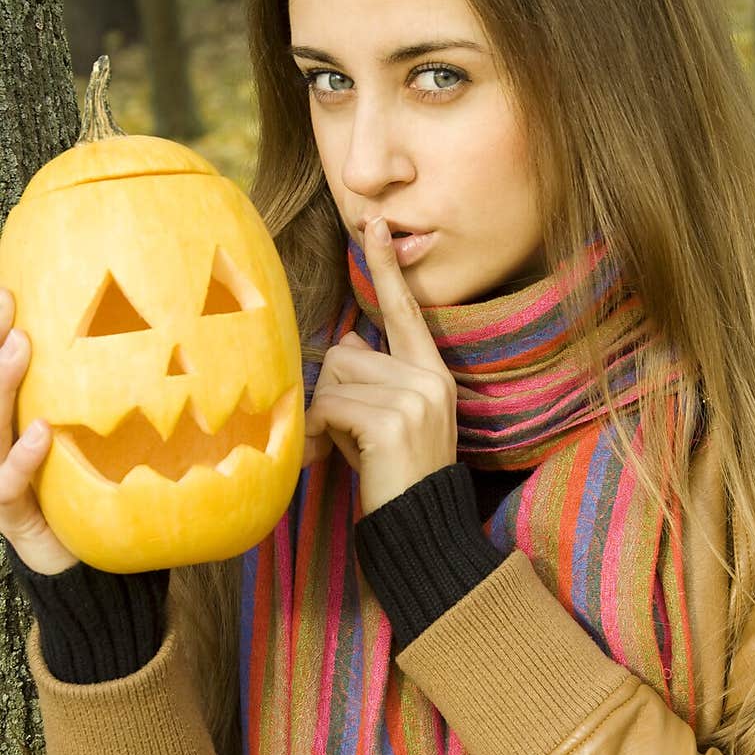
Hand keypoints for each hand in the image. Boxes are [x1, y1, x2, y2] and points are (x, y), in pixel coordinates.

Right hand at [0, 287, 77, 573]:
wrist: (73, 557)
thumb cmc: (78, 486)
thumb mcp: (81, 433)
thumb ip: (85, 394)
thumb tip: (125, 333)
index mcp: (6, 421)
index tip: (8, 292)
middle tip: (8, 303)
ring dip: (3, 385)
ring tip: (20, 347)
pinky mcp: (7, 511)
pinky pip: (9, 482)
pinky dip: (24, 457)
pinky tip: (41, 431)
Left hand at [303, 218, 457, 514]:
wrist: (421, 531)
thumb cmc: (395, 478)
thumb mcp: (390, 421)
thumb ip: (372, 379)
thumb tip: (344, 342)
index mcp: (434, 374)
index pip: (404, 311)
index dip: (386, 267)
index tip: (372, 222)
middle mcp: (429, 380)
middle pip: (346, 353)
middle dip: (334, 394)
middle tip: (351, 438)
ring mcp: (414, 399)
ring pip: (334, 379)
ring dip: (327, 416)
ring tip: (351, 449)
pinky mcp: (392, 421)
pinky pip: (329, 407)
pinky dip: (319, 433)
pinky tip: (339, 457)